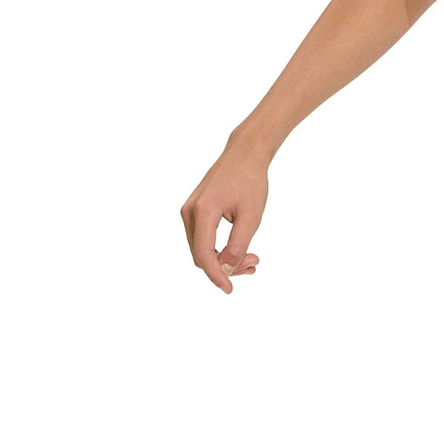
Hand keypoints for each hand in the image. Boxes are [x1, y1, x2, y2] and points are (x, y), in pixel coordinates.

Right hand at [180, 145, 267, 292]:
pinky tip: (240, 252)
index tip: (229, 290)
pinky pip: (202, 239)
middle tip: (254, 265)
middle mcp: (189, 212)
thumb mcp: (252, 216)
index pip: (204, 254)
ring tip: (253, 259)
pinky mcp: (194, 211)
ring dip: (224, 259)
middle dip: (225, 267)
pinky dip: (219, 249)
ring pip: (201, 249)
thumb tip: (227, 270)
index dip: (216, 275)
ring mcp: (189, 211)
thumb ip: (239, 244)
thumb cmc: (250, 181)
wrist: (244, 154)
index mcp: (202, 211)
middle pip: (201, 255)